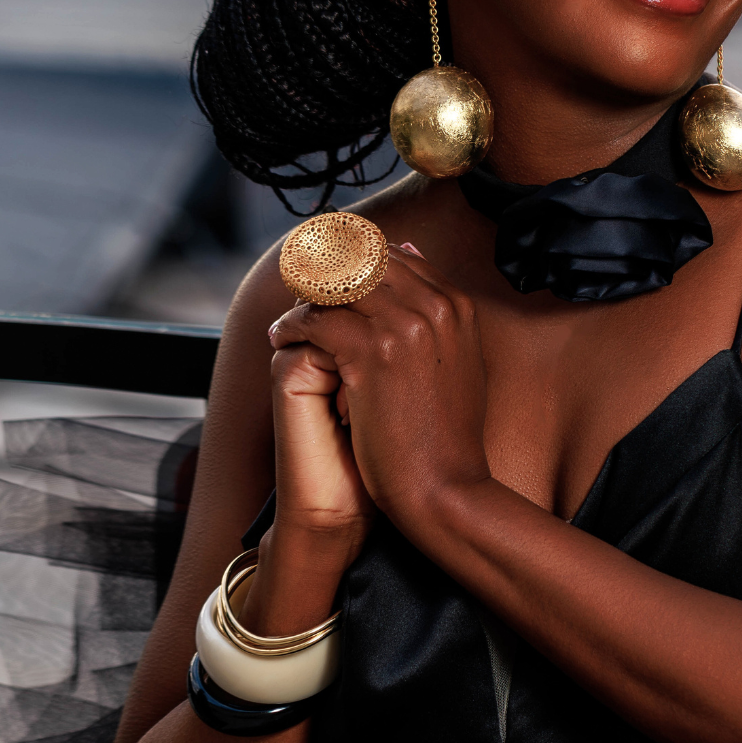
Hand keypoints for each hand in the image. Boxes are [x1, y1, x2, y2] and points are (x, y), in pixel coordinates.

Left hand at [268, 244, 491, 548]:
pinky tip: (283, 341)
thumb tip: (408, 253)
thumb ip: (435, 314)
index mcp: (458, 306)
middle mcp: (436, 306)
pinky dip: (292, 327)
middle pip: (362, 258)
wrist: (446, 489)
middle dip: (322, 273)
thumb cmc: (447, 439)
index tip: (322, 284)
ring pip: (335, 283)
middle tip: (296, 296)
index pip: (393, 255)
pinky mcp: (372, 352)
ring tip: (288, 323)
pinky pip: (316, 318)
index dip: (350, 265)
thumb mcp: (456, 365)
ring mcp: (406, 326)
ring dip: (303, 298)